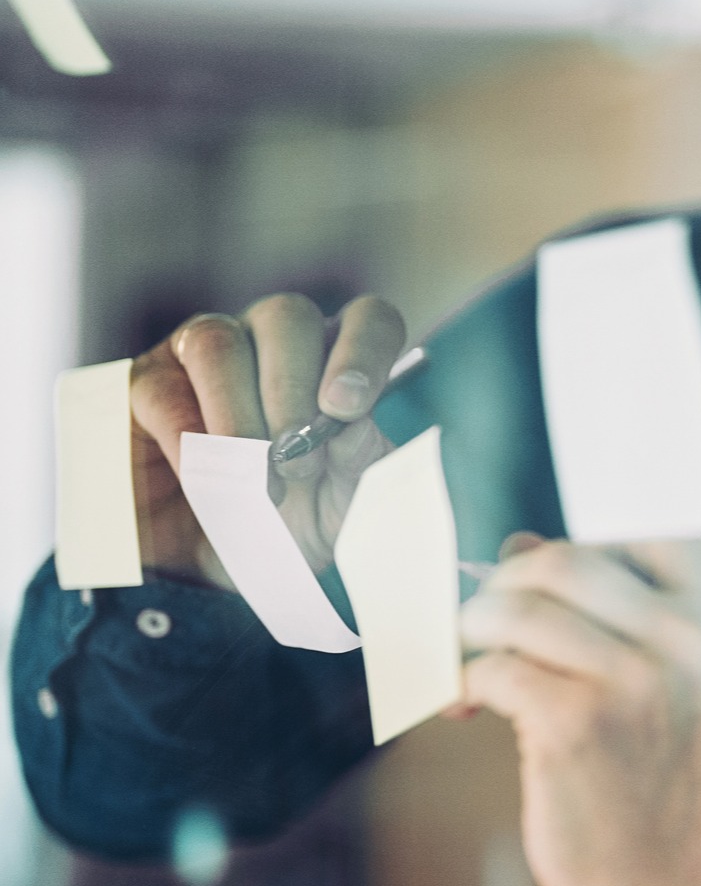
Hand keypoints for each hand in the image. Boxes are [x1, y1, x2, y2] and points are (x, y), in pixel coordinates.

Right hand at [130, 294, 405, 586]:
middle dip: (292, 392)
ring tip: (253, 477)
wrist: (222, 567)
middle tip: (297, 463)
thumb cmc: (299, 520)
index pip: (367, 319)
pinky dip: (187, 439)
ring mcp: (206, 351)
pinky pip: (163, 390)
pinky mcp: (149, 382)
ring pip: (217, 342)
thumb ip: (361, 464)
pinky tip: (205, 479)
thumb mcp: (344, 504)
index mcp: (338, 358)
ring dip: (237, 412)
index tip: (348, 409)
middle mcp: (274, 339)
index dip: (362, 352)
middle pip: (286, 317)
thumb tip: (353, 430)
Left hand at [459, 536, 700, 885]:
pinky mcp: (578, 723)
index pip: (647, 522)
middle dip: (504, 586)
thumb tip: (517, 547)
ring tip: (471, 662)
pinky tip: (469, 708)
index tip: (540, 563)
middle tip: (486, 624)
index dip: (582, 529)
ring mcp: (637, 678)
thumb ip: (612, 608)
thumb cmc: (654, 778)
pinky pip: (492, 668)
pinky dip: (462, 683)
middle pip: (563, 556)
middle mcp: (689, 636)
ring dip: (472, 632)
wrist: (666, 885)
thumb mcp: (671, 681)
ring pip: (516, 607)